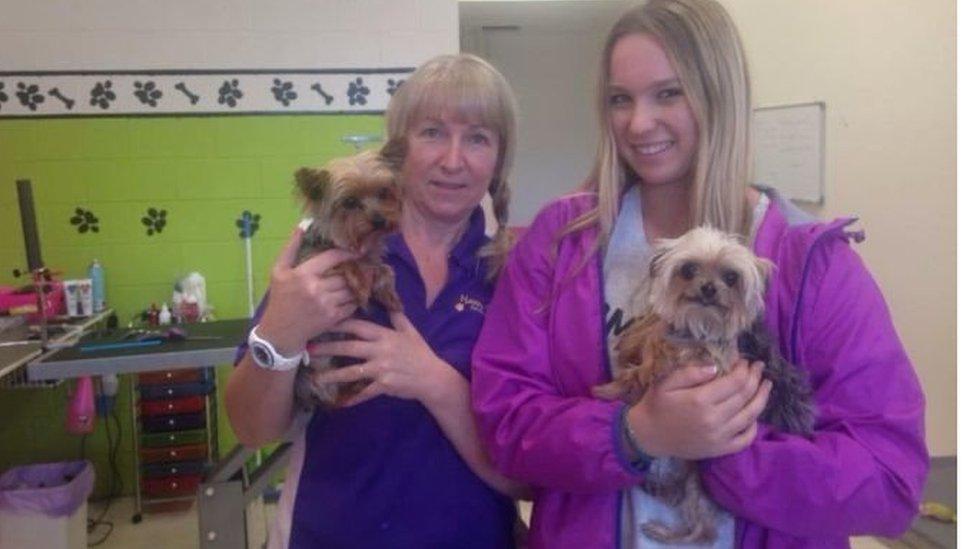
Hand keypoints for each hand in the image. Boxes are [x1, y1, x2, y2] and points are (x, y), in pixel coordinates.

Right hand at [257, 228, 359, 355]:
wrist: (279, 332)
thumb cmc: (279, 299)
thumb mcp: (278, 271)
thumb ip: (290, 248)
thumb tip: (302, 226)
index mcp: (303, 275)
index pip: (332, 257)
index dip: (347, 252)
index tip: (357, 250)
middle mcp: (316, 289)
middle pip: (345, 274)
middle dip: (355, 269)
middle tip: (363, 265)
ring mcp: (326, 304)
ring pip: (351, 289)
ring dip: (358, 284)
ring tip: (362, 278)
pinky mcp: (333, 318)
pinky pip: (352, 304)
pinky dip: (355, 299)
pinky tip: (355, 295)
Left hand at [309, 312, 458, 406]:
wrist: (432, 377)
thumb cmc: (420, 353)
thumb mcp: (410, 331)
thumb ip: (397, 317)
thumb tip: (388, 300)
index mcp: (385, 335)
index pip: (358, 326)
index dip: (339, 324)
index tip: (322, 322)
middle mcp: (381, 351)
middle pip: (349, 347)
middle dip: (328, 347)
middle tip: (309, 347)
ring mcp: (382, 369)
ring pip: (352, 372)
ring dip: (333, 375)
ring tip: (316, 377)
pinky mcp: (384, 385)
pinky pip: (364, 392)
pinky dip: (352, 398)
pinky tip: (338, 402)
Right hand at [627, 359, 771, 459]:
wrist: (648, 436)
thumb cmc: (656, 405)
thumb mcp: (666, 382)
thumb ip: (690, 373)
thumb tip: (716, 367)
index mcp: (700, 400)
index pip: (735, 382)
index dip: (744, 369)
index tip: (745, 360)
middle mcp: (714, 419)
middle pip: (745, 396)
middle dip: (755, 378)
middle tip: (759, 367)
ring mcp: (719, 437)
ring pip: (750, 416)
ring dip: (762, 398)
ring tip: (766, 385)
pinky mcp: (719, 449)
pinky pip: (745, 439)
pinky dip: (754, 426)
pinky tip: (754, 415)